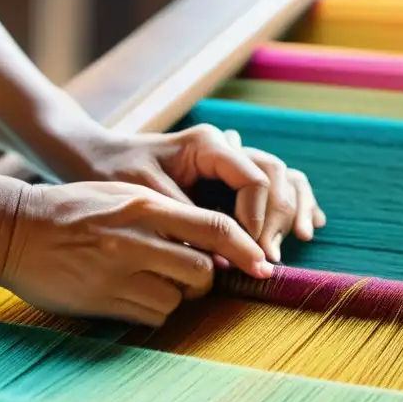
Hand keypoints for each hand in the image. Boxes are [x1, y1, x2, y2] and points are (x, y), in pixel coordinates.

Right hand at [0, 181, 272, 326]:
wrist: (12, 230)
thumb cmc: (69, 210)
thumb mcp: (119, 196)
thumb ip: (162, 213)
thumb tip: (210, 239)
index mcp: (144, 205)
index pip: (213, 227)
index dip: (245, 248)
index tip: (262, 267)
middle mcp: (136, 238)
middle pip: (203, 271)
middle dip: (205, 280)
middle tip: (190, 278)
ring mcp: (118, 271)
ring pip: (178, 298)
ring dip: (175, 297)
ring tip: (151, 284)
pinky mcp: (102, 299)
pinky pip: (151, 315)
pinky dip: (152, 311)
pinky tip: (132, 297)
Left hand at [82, 125, 325, 262]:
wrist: (93, 159)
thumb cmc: (111, 174)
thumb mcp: (144, 197)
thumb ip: (186, 222)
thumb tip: (221, 256)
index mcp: (208, 145)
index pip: (253, 178)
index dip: (259, 217)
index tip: (253, 251)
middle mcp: (225, 148)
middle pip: (275, 175)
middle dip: (279, 216)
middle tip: (270, 256)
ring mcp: (229, 161)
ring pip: (281, 176)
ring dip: (293, 206)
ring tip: (302, 237)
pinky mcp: (227, 179)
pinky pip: (271, 186)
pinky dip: (291, 203)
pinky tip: (309, 225)